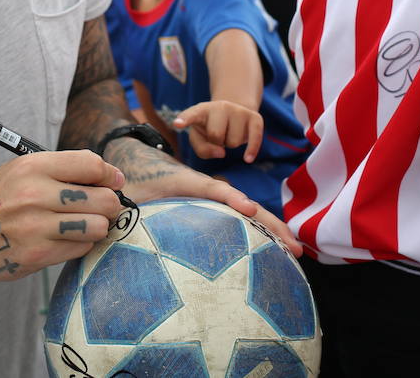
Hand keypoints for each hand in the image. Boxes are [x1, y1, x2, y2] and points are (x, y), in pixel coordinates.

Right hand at [0, 150, 123, 281]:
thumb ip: (63, 170)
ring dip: (98, 226)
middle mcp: (35, 194)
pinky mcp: (37, 254)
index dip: (109, 175)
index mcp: (33, 166)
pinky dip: (81, 244)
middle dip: (109, 204)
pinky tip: (68, 239)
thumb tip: (111, 178)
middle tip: (102, 207)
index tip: (113, 182)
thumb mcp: (22, 170)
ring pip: (97, 226)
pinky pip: (81, 248)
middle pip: (102, 198)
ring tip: (87, 224)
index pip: (91, 165)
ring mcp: (36, 226)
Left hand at [104, 136, 302, 255]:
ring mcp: (216, 202)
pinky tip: (275, 252)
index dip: (233, 199)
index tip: (248, 210)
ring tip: (296, 251)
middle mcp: (209, 192)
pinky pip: (242, 221)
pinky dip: (261, 234)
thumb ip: (130, 205)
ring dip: (273, 231)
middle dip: (271, 225)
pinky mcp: (215, 210)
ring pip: (250, 215)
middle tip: (296, 246)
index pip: (216, 190)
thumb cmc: (135, 183)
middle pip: (245, 206)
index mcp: (191, 185)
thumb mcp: (133, 194)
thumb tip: (124, 216)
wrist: (139, 167)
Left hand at [173, 100, 263, 161]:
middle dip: (217, 142)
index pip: (192, 114)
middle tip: (218, 137)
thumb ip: (203, 149)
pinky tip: (247, 159)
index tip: (177, 124)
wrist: (233, 114)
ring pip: (234, 141)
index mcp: (201, 110)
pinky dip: (251, 150)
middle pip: (216, 136)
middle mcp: (220, 106)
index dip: (185, 119)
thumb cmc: (211, 129)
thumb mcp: (200, 138)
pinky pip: (255, 138)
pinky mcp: (254, 117)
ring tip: (229, 134)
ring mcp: (238, 110)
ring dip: (231, 144)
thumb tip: (221, 153)